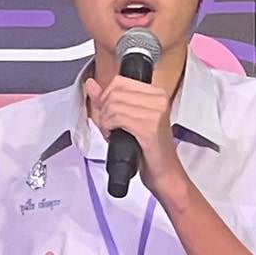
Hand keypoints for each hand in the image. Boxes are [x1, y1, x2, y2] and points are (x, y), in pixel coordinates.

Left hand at [85, 73, 186, 197]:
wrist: (164, 173)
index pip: (119, 81)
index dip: (105, 97)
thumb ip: (107, 100)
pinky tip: (113, 136)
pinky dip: (108, 127)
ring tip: (112, 132)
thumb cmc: (147, 150)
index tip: (107, 112)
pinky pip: (117, 117)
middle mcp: (158, 99)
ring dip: (105, 121)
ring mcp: (155, 112)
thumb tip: (91, 84)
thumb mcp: (125, 120)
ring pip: (113, 104)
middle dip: (103, 110)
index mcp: (156, 94)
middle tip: (108, 126)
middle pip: (114, 92)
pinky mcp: (150, 127)